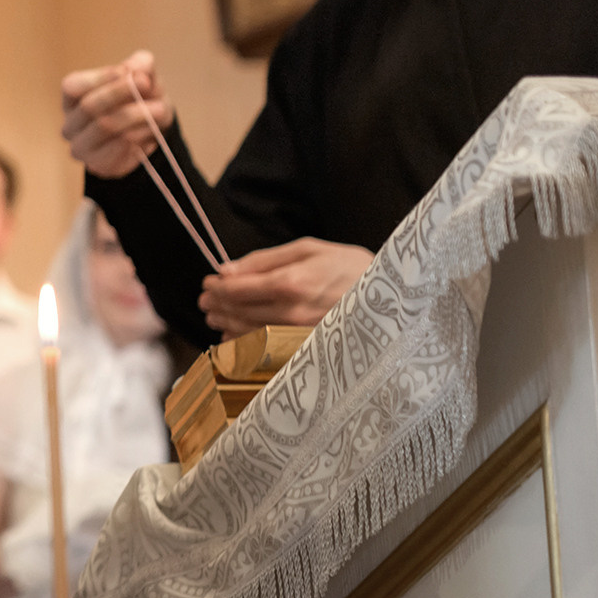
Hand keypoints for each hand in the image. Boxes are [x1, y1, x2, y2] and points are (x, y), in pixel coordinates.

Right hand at [60, 49, 171, 178]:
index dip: (100, 78)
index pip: (72, 86)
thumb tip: (135, 70)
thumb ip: (140, 65)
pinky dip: (139, 135)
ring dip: (136, 115)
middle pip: (89, 106)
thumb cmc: (139, 98)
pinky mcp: (97, 165)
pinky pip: (119, 148)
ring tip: (160, 109)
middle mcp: (69, 124)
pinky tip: (151, 131)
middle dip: (119, 92)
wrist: (148, 134)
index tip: (128, 72)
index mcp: (71, 99)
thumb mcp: (144, 75)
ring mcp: (80, 147)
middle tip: (147, 84)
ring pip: (106, 126)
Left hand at [198, 237, 372, 335]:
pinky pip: (267, 348)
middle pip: (239, 312)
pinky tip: (234, 336)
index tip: (208, 283)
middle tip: (205, 301)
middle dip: (217, 306)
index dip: (217, 287)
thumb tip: (225, 270)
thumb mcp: (308, 248)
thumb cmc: (348, 265)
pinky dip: (245, 342)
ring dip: (226, 324)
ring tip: (215, 316)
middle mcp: (293, 312)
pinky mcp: (307, 348)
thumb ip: (263, 260)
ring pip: (249, 332)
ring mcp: (300, 334)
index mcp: (292, 283)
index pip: (238, 289)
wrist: (391, 295)